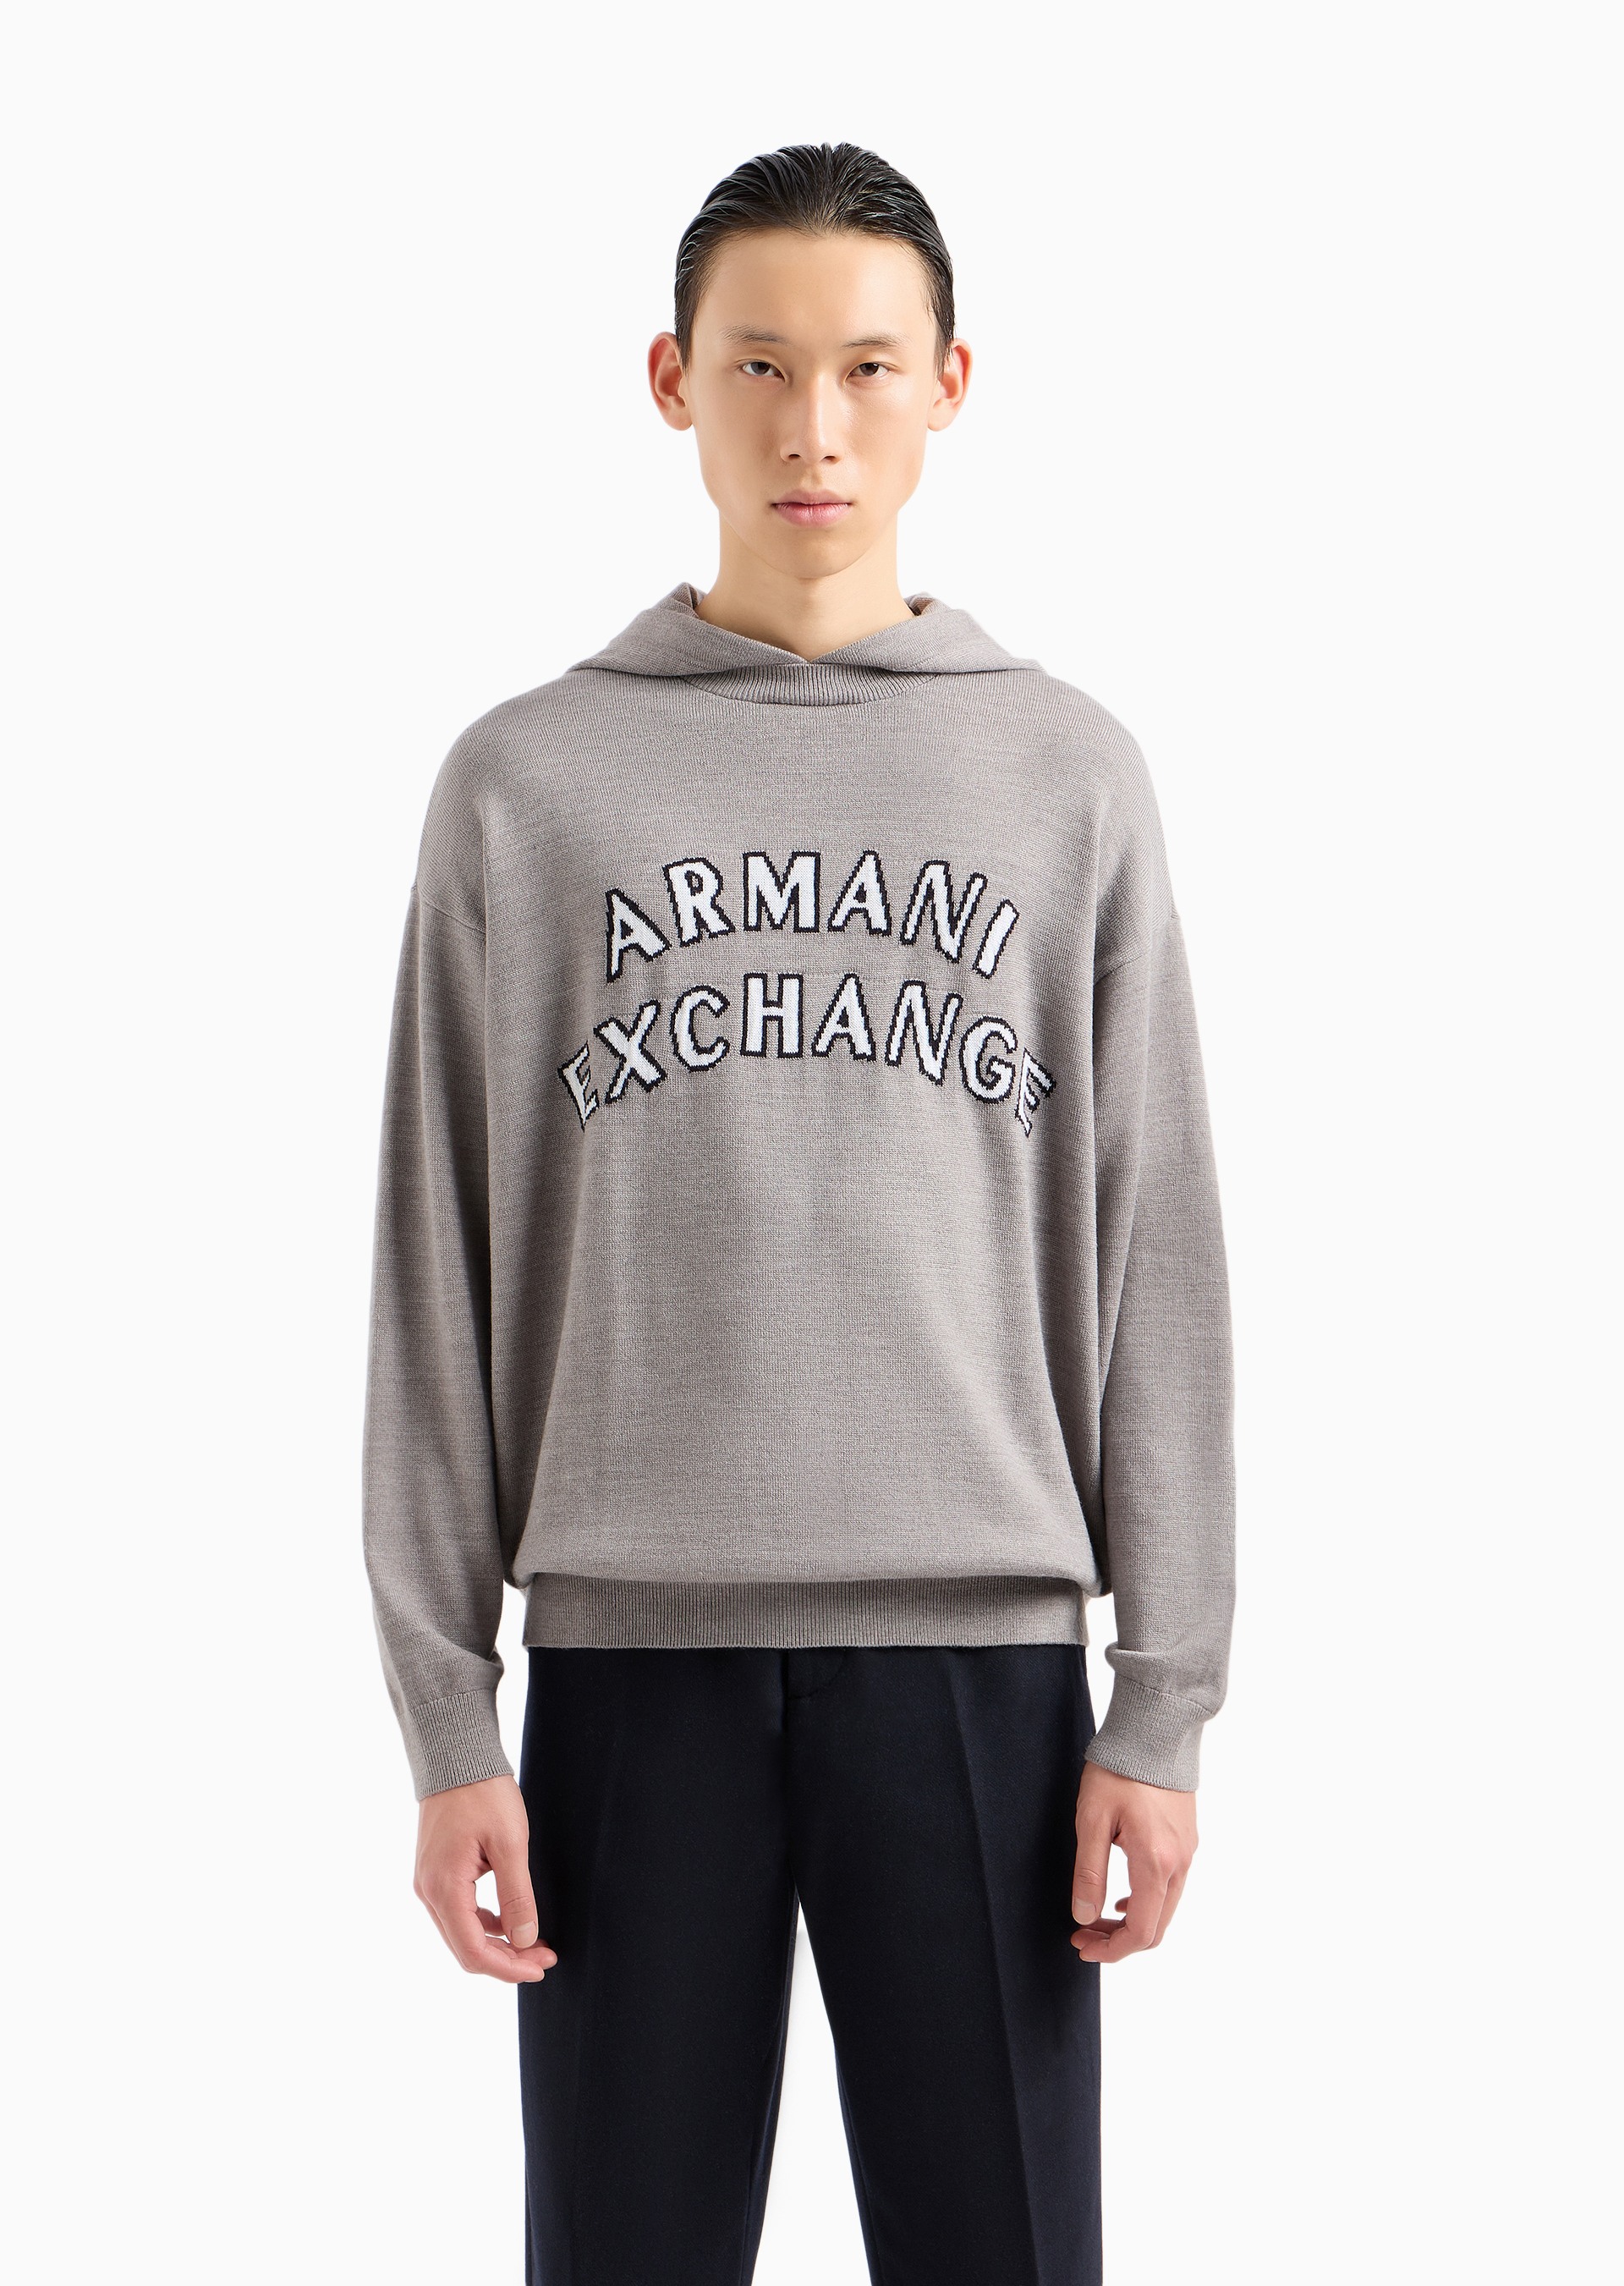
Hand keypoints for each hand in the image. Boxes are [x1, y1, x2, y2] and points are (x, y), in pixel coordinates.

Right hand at [413, 1773, 556, 1983]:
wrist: (457, 1756)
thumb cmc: (484, 1794)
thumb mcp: (510, 1843)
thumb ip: (517, 1895)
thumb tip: (525, 1940)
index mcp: (444, 1888)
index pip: (473, 1952)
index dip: (509, 1968)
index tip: (541, 1967)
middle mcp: (428, 1892)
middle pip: (465, 1948)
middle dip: (506, 1960)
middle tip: (545, 1956)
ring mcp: (428, 1882)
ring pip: (461, 1933)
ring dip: (497, 1943)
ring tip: (535, 1941)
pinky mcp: (435, 1872)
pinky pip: (458, 1913)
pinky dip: (485, 1923)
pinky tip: (511, 1919)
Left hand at [1069, 1760, 1196, 1961]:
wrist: (1153, 1732)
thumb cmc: (1118, 1771)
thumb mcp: (1092, 1820)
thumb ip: (1089, 1872)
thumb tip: (1084, 1916)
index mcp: (1156, 1862)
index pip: (1141, 1931)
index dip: (1111, 1950)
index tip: (1082, 1946)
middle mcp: (1179, 1863)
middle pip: (1156, 1927)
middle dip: (1119, 1942)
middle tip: (1083, 1935)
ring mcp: (1188, 1852)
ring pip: (1164, 1909)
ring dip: (1131, 1922)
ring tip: (1094, 1917)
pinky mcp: (1187, 1841)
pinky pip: (1171, 1887)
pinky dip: (1146, 1902)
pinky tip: (1121, 1896)